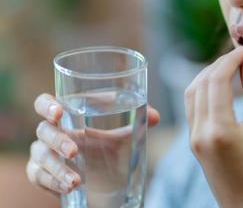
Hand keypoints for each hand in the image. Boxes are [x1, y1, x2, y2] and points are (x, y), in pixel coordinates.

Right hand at [26, 93, 159, 195]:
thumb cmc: (110, 150)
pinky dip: (52, 183)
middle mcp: (53, 133)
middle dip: (57, 140)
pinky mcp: (43, 175)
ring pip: (40, 157)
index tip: (59, 113)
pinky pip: (38, 177)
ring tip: (75, 181)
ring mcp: (45, 154)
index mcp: (68, 117)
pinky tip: (68, 188)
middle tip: (74, 152)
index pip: (45, 104)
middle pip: (43, 131)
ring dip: (56, 168)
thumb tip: (154, 117)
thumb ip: (139, 122)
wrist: (106, 180)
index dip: (47, 106)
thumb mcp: (125, 137)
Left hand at [184, 43, 242, 207]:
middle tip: (237, 56)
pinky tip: (215, 86)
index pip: (216, 80)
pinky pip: (190, 106)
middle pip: (200, 83)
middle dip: (218, 64)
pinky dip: (201, 90)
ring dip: (206, 75)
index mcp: (218, 129)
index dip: (230, 60)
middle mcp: (198, 131)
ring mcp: (192, 136)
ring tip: (227, 67)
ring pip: (190, 92)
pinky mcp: (192, 141)